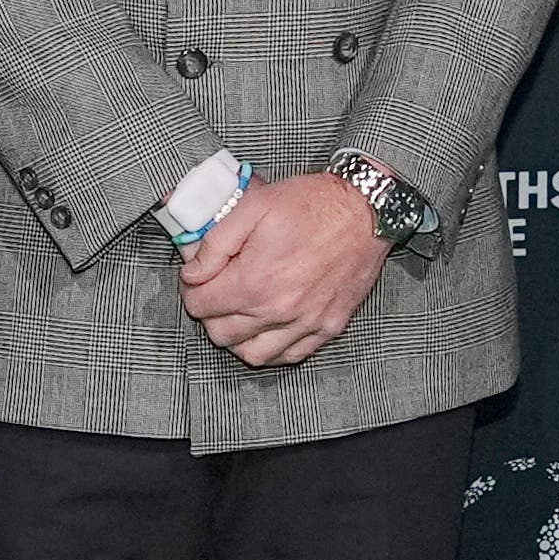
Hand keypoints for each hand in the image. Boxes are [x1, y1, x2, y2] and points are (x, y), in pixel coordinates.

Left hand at [182, 173, 386, 369]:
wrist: (367, 210)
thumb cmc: (312, 204)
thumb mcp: (253, 206)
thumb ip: (215, 243)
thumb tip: (192, 272)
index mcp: (254, 281)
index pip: (201, 306)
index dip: (191, 291)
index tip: (197, 280)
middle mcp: (278, 310)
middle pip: (222, 335)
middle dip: (211, 315)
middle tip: (216, 293)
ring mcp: (306, 323)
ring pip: (254, 354)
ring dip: (239, 338)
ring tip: (240, 314)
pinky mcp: (329, 326)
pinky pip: (291, 355)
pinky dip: (273, 348)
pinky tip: (269, 328)